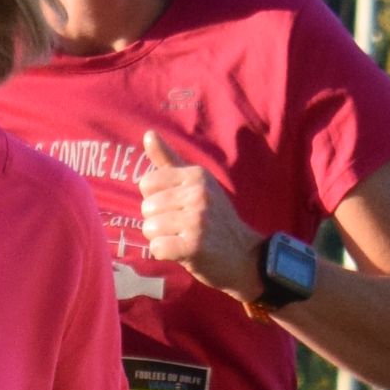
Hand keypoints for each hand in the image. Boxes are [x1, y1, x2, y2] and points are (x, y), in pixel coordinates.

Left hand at [137, 131, 269, 304]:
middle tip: (182, 227)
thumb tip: (148, 134)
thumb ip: (168, 160)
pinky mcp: (195, 246)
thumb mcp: (196, 184)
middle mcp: (198, 193)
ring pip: (149, 229)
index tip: (177, 207)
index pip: (147, 183)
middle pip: (146, 208)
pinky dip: (164, 254)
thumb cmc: (214, 218)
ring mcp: (198, 220)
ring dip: (161, 239)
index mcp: (196, 175)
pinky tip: (182, 252)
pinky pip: (157, 248)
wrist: (244, 255)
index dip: (156, 200)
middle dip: (158, 222)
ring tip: (183, 238)